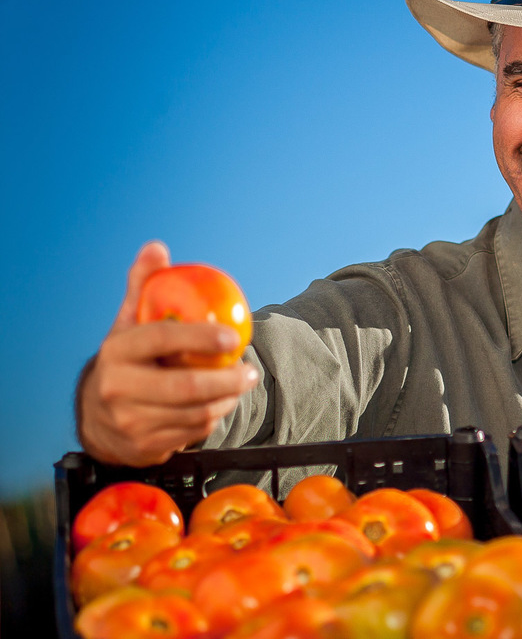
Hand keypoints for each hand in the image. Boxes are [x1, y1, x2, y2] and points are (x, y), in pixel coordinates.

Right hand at [76, 241, 259, 465]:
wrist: (98, 417)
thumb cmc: (126, 361)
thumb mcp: (128, 324)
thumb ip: (142, 286)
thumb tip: (156, 247)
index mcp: (116, 352)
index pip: (162, 339)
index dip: (201, 337)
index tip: (233, 336)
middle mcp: (117, 388)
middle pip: (185, 387)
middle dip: (227, 379)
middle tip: (251, 370)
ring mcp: (129, 421)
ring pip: (195, 412)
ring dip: (228, 399)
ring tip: (241, 384)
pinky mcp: (144, 446)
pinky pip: (192, 431)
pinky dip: (215, 417)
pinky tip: (222, 403)